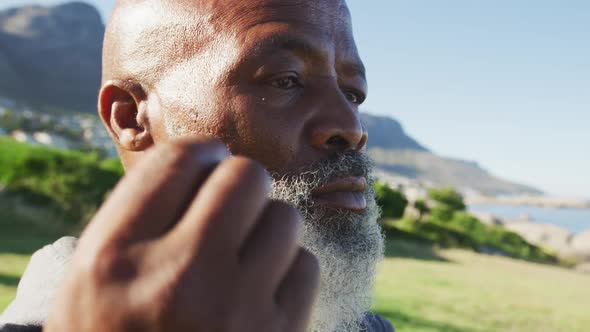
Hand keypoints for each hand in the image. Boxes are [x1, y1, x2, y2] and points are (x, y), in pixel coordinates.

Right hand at [44, 138, 319, 331]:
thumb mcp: (94, 282)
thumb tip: (207, 161)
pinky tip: (261, 296)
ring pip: (284, 218)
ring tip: (242, 260)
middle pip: (246, 176)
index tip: (207, 166)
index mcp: (114, 258)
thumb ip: (142, 216)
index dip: (202, 154)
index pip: (180, 160)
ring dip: (267, 230)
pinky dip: (288, 273)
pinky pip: (306, 265)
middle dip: (241, 186)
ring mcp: (234, 312)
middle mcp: (177, 279)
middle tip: (229, 209)